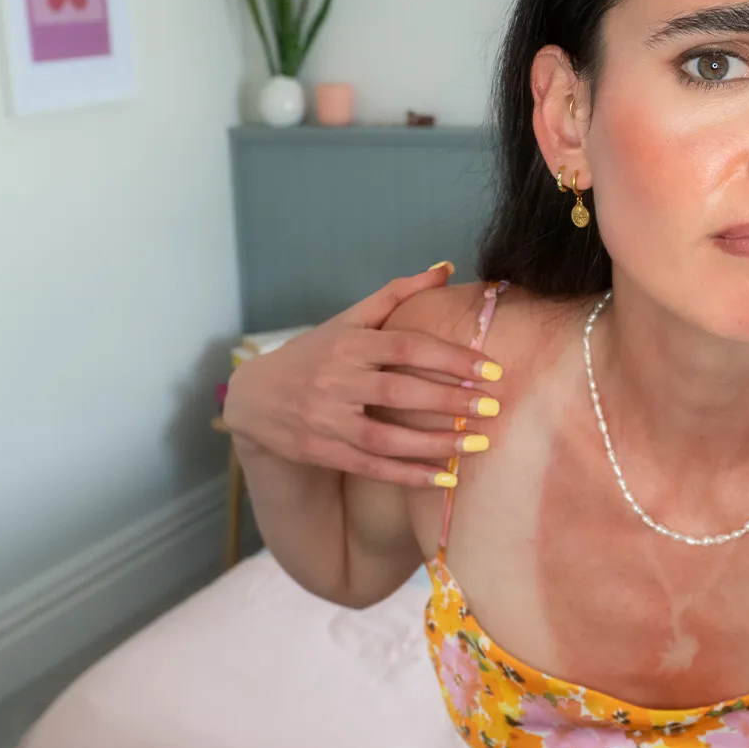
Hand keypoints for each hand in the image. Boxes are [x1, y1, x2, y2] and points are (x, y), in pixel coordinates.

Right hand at [222, 262, 501, 489]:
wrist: (254, 399)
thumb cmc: (314, 354)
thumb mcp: (348, 319)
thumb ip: (396, 294)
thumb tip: (446, 268)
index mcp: (348, 343)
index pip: (406, 347)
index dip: (450, 358)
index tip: (491, 369)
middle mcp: (336, 381)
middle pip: (400, 392)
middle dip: (450, 400)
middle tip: (494, 406)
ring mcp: (327, 420)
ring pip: (386, 437)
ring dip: (436, 443)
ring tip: (478, 444)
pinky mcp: (322, 452)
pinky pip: (371, 468)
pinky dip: (409, 476)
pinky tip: (446, 479)